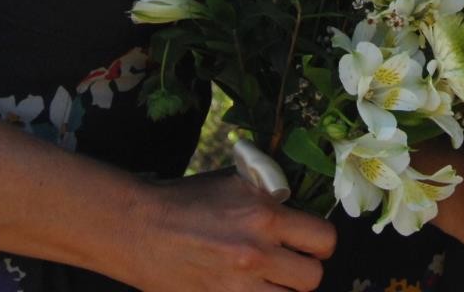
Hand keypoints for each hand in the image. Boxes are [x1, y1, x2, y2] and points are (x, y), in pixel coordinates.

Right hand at [121, 170, 335, 291]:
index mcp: (265, 215)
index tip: (310, 241)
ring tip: (268, 278)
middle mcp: (257, 253)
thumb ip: (271, 193)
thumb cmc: (186, 200)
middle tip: (290, 261)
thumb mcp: (235, 182)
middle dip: (304, 269)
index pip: (324, 239)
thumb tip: (299, 202)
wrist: (138, 227)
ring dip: (282, 289)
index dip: (320, 241)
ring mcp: (236, 286)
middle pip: (312, 278)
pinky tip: (249, 287)